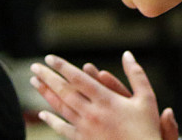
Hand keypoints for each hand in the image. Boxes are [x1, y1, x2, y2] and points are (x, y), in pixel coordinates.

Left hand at [30, 51, 174, 139]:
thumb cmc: (146, 128)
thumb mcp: (146, 97)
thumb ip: (136, 74)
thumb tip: (127, 54)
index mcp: (106, 100)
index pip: (79, 79)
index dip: (63, 67)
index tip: (50, 58)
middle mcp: (92, 113)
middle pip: (64, 92)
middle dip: (48, 77)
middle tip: (35, 66)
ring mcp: (85, 128)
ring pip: (60, 108)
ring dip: (46, 94)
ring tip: (35, 82)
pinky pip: (62, 129)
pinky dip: (51, 120)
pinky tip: (43, 113)